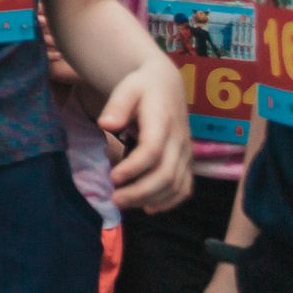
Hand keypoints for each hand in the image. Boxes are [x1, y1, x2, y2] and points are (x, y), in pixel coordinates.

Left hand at [101, 60, 191, 212]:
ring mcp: (186, 152)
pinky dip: (170, 201)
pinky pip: (185, 187)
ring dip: (151, 199)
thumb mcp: (127, 87)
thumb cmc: (142, 86)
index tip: (112, 177)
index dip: (133, 168)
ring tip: (125, 203)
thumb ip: (117, 105)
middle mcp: (179, 139)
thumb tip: (105, 124)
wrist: (167, 84)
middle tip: (115, 199)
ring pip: (177, 185)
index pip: (152, 151)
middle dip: (140, 192)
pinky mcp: (187, 160)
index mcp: (163, 121)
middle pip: (166, 174)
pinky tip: (149, 208)